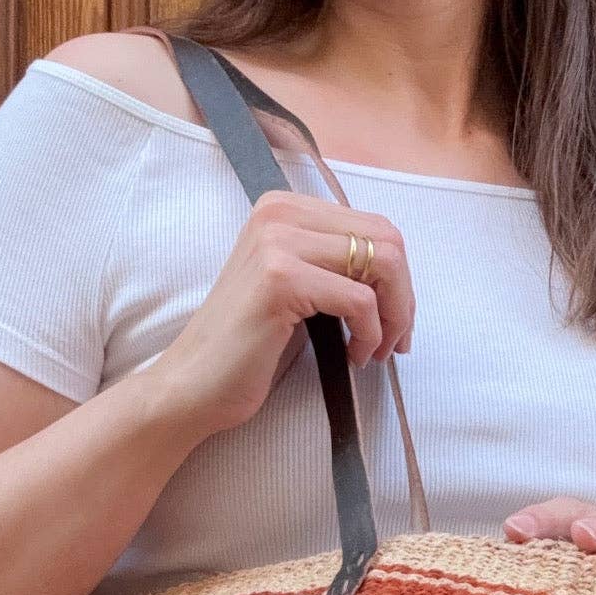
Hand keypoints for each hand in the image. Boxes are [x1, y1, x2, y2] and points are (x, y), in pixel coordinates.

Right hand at [147, 189, 416, 437]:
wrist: (192, 386)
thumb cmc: (246, 348)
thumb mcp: (295, 290)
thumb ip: (331, 266)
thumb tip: (395, 274)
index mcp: (283, 208)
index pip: (374, 225)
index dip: (398, 278)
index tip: (393, 323)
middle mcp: (279, 212)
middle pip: (386, 237)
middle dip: (403, 296)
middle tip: (395, 342)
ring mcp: (278, 242)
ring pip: (382, 263)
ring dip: (393, 315)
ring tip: (376, 351)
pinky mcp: (281, 279)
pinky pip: (360, 299)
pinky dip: (369, 334)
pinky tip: (353, 357)